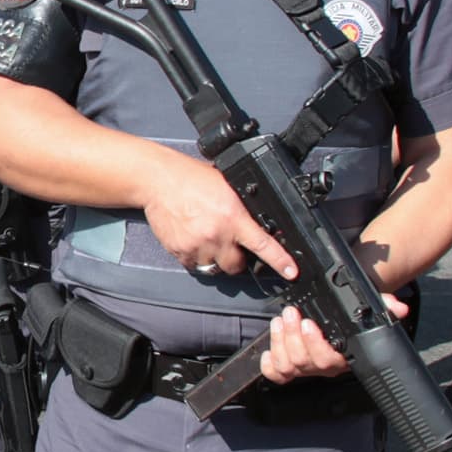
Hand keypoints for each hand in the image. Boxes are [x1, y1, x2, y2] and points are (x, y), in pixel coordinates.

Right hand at [141, 152, 296, 280]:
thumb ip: (242, 208)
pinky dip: (196, 256)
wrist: (160, 181)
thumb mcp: (227, 186)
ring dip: (215, 258)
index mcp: (233, 217)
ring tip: (208, 238)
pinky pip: (194, 265)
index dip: (280, 261)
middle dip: (237, 259)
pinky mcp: (180, 251)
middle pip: (236, 266)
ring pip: (214, 267)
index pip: (263, 244)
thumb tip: (257, 222)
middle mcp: (216, 234)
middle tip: (230, 244)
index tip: (291, 272)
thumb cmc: (192, 179)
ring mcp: (197, 245)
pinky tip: (194, 239)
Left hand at [253, 287, 404, 383]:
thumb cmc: (352, 316)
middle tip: (290, 314)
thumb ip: (385, 307)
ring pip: (289, 366)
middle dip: (293, 337)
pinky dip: (269, 365)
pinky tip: (268, 349)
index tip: (308, 323)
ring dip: (280, 342)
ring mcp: (306, 368)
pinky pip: (276, 375)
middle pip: (304, 362)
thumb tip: (399, 308)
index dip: (315, 344)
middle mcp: (324, 366)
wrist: (340, 316)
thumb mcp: (370, 308)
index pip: (329, 359)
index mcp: (343, 356)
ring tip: (280, 321)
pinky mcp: (290, 368)